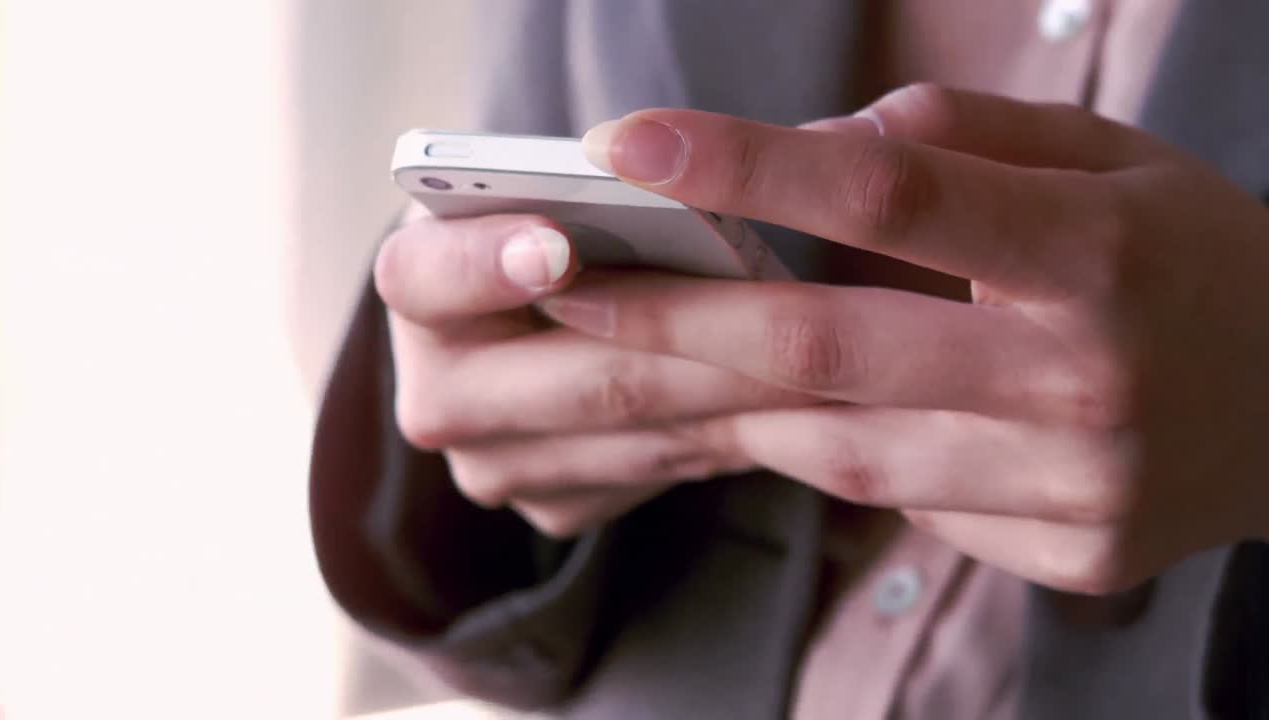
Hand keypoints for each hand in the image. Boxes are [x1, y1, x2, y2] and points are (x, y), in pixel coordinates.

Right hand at [376, 211, 814, 536]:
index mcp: (415, 284)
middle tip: (790, 319)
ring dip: (738, 398)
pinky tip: (796, 406)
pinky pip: (657, 471)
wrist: (554, 313)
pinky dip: (731, 434)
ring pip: (633, 437)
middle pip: (570, 380)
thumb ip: (606, 185)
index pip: (423, 276)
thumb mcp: (563, 186)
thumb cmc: (572, 222)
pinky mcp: (550, 505)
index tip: (559, 244)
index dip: (488, 263)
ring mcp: (492, 463)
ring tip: (832, 363)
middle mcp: (437, 391)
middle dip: (691, 344)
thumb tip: (711, 173)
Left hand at [538, 85, 1268, 592]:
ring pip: (846, 448)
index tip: (630, 142)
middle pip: (831, 348)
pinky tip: (784, 418)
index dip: (748, 163)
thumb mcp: (1111, 158)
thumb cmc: (1195, 258)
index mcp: (1099, 249)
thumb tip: (816, 144)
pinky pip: (903, 503)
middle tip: (566, 288)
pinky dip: (830, 454)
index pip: (892, 192)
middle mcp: (1085, 379)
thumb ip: (961, 138)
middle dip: (678, 320)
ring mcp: (1076, 488)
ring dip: (730, 400)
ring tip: (643, 356)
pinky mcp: (1066, 555)